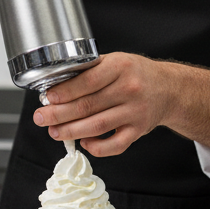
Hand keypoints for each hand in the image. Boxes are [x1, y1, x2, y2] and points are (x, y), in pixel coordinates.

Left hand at [33, 53, 209, 156]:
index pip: (88, 81)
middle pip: (88, 105)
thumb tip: (57, 87)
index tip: (48, 97)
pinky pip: (115, 145)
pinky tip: (83, 142)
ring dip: (71, 131)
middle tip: (41, 117)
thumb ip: (90, 71)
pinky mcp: (138, 131)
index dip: (65, 91)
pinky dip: (97, 147)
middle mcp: (129, 89)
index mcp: (120, 67)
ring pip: (97, 126)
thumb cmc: (136, 74)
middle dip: (59, 114)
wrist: (168, 88)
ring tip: (54, 132)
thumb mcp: (115, 61)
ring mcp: (135, 112)